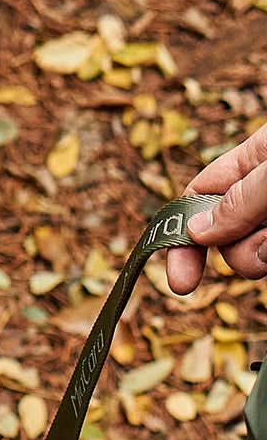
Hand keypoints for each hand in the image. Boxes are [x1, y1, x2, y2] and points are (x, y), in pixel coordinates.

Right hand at [166, 121, 266, 293]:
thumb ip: (240, 198)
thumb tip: (195, 232)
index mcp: (256, 157)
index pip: (199, 196)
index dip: (182, 235)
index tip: (181, 281)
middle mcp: (265, 189)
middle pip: (227, 235)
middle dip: (237, 251)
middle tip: (264, 250)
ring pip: (254, 254)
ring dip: (263, 255)